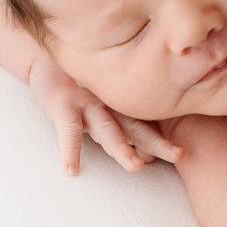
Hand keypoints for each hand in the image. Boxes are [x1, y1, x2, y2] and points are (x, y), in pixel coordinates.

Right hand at [28, 58, 182, 174]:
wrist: (45, 57)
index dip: (161, 140)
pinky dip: (70, 150)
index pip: (145, 126)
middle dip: (157, 143)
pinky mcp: (62, 105)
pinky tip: (71, 169)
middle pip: (137, 127)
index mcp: (120, 107)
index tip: (181, 154)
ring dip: (122, 148)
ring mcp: (86, 104)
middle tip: (179, 155)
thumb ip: (122, 122)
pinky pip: (68, 130)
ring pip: (108, 129)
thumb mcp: (101, 100)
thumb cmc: (77, 84)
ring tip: (136, 166)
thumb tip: (149, 158)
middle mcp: (109, 106)